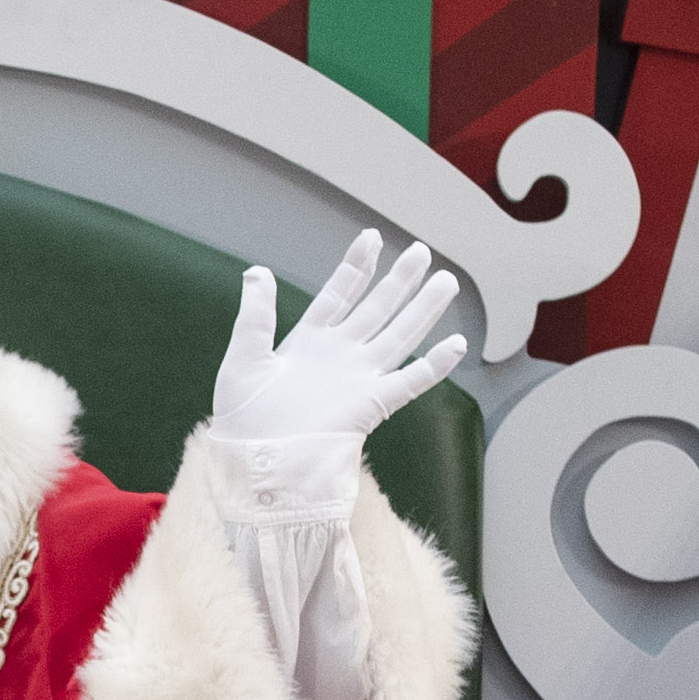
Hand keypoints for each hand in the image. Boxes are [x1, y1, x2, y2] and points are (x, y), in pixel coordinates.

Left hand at [208, 230, 468, 455]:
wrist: (256, 461)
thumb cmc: (242, 418)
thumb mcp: (244, 357)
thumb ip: (256, 315)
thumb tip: (258, 271)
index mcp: (308, 342)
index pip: (338, 294)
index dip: (356, 267)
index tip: (372, 238)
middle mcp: (339, 355)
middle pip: (377, 309)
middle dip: (399, 280)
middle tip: (422, 252)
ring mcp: (357, 378)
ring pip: (399, 335)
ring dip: (423, 309)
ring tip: (446, 281)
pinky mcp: (370, 405)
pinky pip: (409, 382)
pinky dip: (434, 365)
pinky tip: (455, 344)